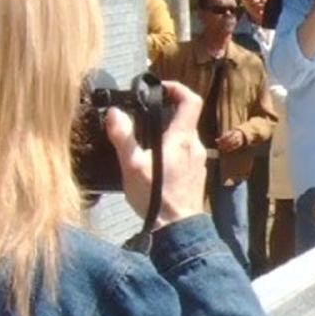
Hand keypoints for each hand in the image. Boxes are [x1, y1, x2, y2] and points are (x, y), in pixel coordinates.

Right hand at [107, 80, 207, 227]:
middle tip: (142, 115)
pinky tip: (153, 161)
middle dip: (163, 113)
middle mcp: (196, 146)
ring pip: (183, 136)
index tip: (160, 88)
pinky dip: (170, 148)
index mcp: (182, 138)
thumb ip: (123, 137)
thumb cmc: (156, 197)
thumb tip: (115, 113)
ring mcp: (198, 160)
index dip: (177, 88)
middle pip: (184, 118)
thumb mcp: (132, 165)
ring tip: (143, 140)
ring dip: (165, 132)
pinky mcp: (196, 172)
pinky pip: (184, 152)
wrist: (176, 227)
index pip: (191, 101)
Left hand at [214, 130, 245, 153]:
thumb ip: (221, 137)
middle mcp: (236, 135)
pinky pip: (235, 147)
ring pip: (232, 144)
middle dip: (223, 144)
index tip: (217, 142)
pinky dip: (230, 149)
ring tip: (222, 149)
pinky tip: (227, 151)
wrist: (241, 134)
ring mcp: (238, 139)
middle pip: (229, 140)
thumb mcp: (227, 134)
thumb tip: (216, 140)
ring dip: (226, 147)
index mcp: (232, 132)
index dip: (222, 140)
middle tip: (219, 147)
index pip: (226, 136)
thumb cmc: (231, 134)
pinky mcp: (240, 143)